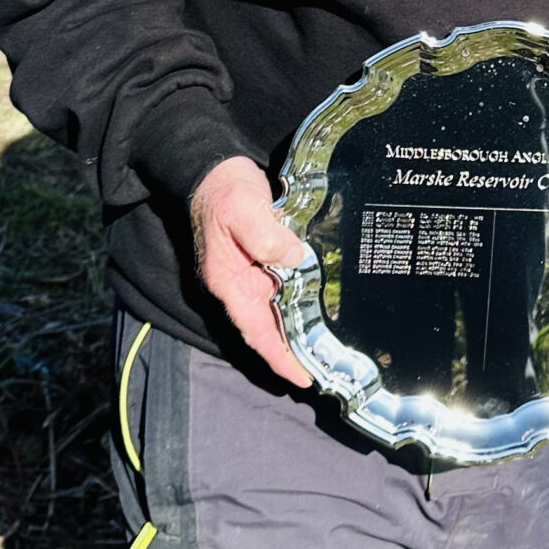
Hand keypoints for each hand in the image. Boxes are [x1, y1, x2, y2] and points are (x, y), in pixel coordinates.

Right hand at [190, 156, 312, 386]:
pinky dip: (303, 301)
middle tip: (330, 371)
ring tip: (333, 349)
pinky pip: (286, 288)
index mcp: (229, 282)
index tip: (302, 378)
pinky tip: (325, 307)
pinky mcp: (266, 260)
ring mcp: (253, 274)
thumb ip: (266, 236)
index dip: (278, 357)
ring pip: (280, 310)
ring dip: (302, 328)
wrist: (216, 170)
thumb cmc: (224, 191)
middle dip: (295, 351)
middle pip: (270, 328)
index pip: (256, 330)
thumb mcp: (243, 209)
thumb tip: (295, 258)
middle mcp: (241, 285)